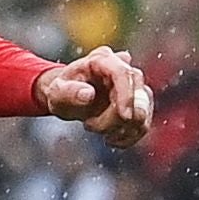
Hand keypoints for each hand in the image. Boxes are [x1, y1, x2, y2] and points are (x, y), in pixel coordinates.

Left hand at [35, 46, 153, 146]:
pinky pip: (143, 124)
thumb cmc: (61, 93)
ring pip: (142, 112)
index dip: (127, 95)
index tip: (125, 117)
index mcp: (102, 60)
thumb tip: (88, 94)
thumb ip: (68, 92)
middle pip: (138, 94)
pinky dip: (129, 137)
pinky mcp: (138, 104)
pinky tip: (111, 139)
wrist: (67, 98)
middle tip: (88, 125)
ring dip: (122, 129)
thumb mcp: (56, 93)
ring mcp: (132, 86)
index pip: (124, 73)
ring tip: (95, 128)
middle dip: (117, 118)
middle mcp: (122, 68)